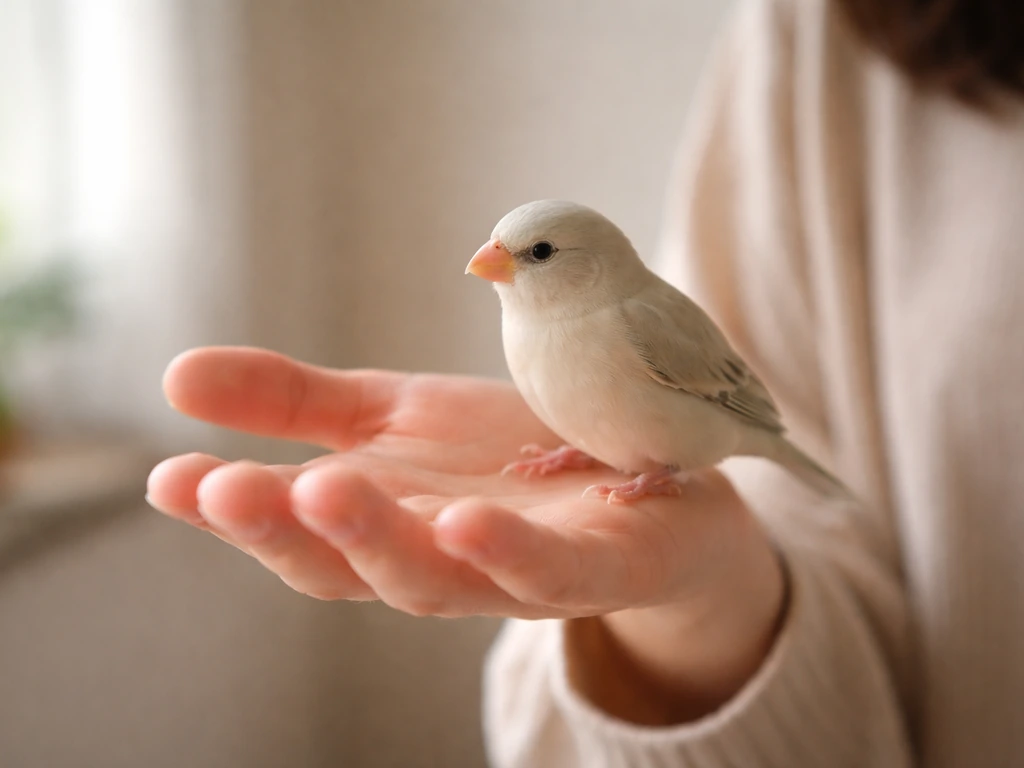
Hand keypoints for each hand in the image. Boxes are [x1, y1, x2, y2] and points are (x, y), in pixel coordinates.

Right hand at [148, 347, 784, 714]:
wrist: (643, 477)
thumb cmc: (506, 457)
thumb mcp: (395, 417)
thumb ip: (297, 404)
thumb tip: (172, 377)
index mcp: (386, 525)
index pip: (298, 533)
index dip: (234, 515)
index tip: (171, 478)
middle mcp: (441, 560)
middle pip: (355, 568)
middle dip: (287, 532)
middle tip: (225, 488)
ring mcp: (518, 574)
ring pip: (439, 581)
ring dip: (379, 541)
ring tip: (325, 491)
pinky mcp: (598, 568)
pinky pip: (551, 573)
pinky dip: (506, 553)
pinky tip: (466, 518)